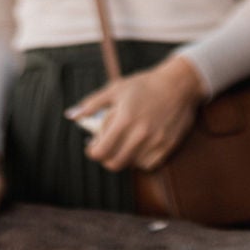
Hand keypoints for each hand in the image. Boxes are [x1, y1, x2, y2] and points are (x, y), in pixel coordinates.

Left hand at [68, 55, 206, 171]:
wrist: (178, 85)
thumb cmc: (144, 85)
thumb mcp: (116, 88)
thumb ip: (92, 104)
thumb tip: (71, 115)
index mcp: (124, 119)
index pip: (101, 151)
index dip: (93, 151)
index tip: (92, 146)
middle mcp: (140, 133)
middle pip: (114, 163)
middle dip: (106, 157)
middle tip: (106, 146)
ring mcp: (155, 142)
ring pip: (131, 164)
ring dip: (124, 156)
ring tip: (124, 141)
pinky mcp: (167, 146)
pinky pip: (148, 164)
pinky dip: (140, 158)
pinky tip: (139, 144)